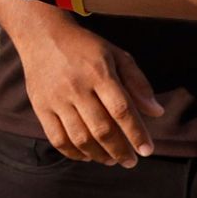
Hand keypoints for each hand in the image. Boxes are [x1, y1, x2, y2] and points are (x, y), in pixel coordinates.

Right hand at [0, 0, 166, 164]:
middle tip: (131, 162)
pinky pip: (56, 138)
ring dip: (99, 155)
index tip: (147, 150)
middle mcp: (76, 87)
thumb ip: (138, 82)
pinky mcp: (40, 106)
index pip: (122, 110)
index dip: (136, 133)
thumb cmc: (85, 47)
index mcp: (99, 73)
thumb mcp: (116, 55)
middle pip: (102, 128)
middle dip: (120, 150)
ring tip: (111, 160)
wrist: (42, 35)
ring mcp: (56, 99)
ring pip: (79, 137)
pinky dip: (73, 152)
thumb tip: (156, 112)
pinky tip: (86, 156)